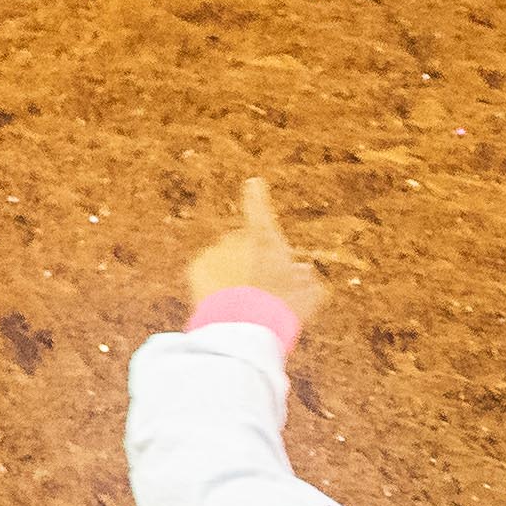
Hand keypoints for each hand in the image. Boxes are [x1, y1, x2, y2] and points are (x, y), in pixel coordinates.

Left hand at [185, 175, 329, 339]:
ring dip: (232, 272)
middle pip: (244, 245)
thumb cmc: (283, 309)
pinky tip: (225, 301)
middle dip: (250, 259)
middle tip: (260, 287)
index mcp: (265, 239)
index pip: (259, 211)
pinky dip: (214, 282)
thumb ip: (307, 279)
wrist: (244, 324)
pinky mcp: (197, 266)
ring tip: (243, 300)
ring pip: (225, 258)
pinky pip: (208, 271)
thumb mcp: (308, 294)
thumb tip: (303, 271)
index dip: (256, 196)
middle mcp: (238, 238)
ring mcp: (215, 250)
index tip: (253, 182)